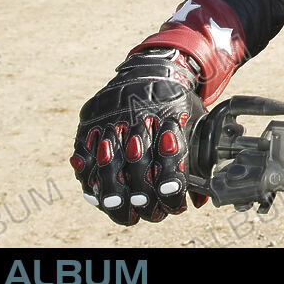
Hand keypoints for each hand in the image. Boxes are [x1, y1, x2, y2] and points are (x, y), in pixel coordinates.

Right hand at [71, 48, 205, 224]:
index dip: (170, 179)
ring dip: (113, 190)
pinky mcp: (91, 119)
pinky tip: (93, 193)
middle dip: (143, 192)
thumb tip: (200, 200)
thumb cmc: (176, 104)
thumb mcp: (194, 120)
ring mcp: (112, 116)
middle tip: (148, 214)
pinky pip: (84, 150)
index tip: (172, 201)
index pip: (170, 151)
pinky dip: (87, 174)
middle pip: (138, 160)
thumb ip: (197, 157)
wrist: (150, 70)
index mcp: (170, 113)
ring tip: (121, 211)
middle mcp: (140, 114)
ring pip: (109, 158)